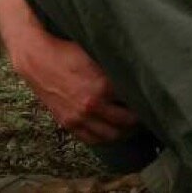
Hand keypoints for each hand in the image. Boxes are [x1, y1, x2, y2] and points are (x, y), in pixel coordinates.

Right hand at [12, 34, 138, 144]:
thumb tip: (140, 72)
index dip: (146, 100)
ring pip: (111, 135)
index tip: (154, 100)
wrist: (37, 60)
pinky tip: (114, 132)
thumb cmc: (69, 53)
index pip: (135, 100)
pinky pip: (92, 139)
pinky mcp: (68, 123)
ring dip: (126, 133)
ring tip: (134, 127)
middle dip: (140, 120)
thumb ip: (117, 67)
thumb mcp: (98, 56)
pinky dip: (105, 139)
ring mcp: (79, 117)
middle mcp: (92, 104)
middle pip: (127, 122)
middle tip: (149, 116)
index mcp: (104, 85)